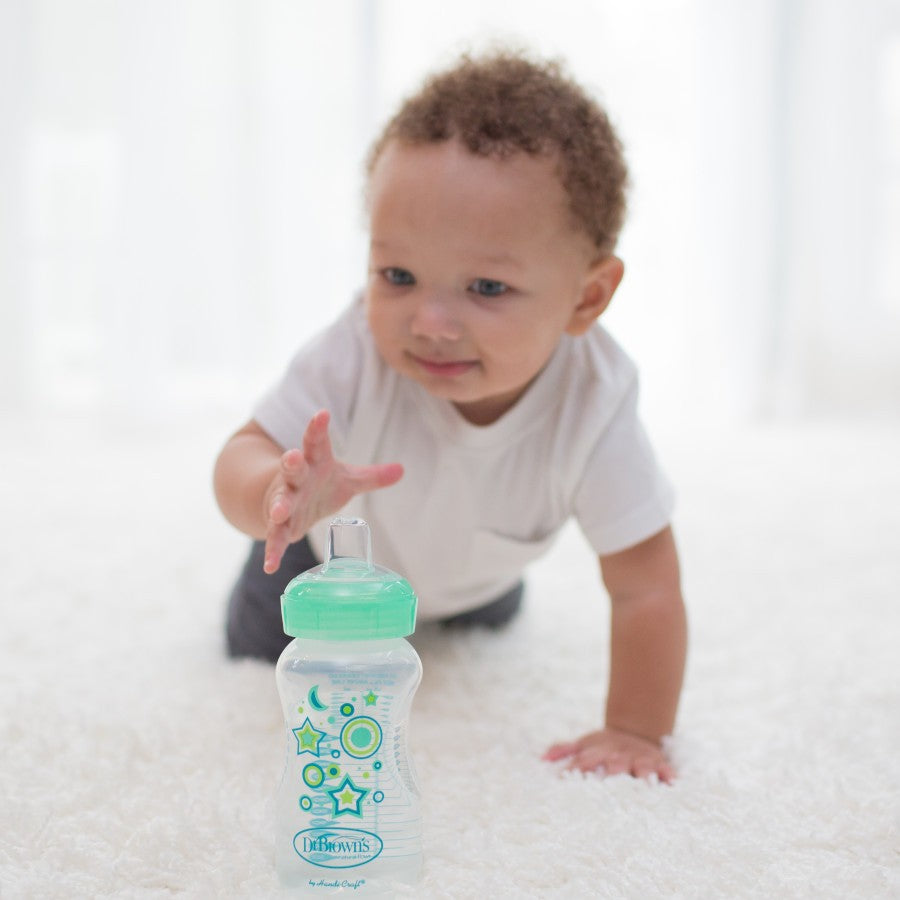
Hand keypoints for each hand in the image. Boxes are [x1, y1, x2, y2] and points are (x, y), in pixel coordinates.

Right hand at [262, 410, 402, 572]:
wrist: (281, 501)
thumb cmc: (318, 485)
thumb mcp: (347, 479)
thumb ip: (372, 476)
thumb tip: (402, 469)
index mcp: (314, 462)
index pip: (316, 441)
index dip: (317, 427)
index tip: (322, 414)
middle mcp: (296, 479)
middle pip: (292, 468)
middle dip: (291, 462)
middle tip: (291, 457)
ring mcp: (285, 501)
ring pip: (280, 501)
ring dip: (279, 506)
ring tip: (279, 512)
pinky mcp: (280, 525)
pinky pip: (275, 537)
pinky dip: (272, 550)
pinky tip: (270, 565)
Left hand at [543, 727, 674, 782]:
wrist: (634, 732)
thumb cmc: (603, 748)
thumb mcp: (584, 745)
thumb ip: (564, 750)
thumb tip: (542, 758)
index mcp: (599, 751)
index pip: (586, 760)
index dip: (576, 768)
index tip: (567, 778)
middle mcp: (619, 755)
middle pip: (615, 764)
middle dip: (612, 771)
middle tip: (608, 781)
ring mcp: (639, 758)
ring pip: (641, 766)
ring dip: (642, 773)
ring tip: (642, 782)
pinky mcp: (659, 763)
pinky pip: (665, 769)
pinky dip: (668, 775)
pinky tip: (670, 782)